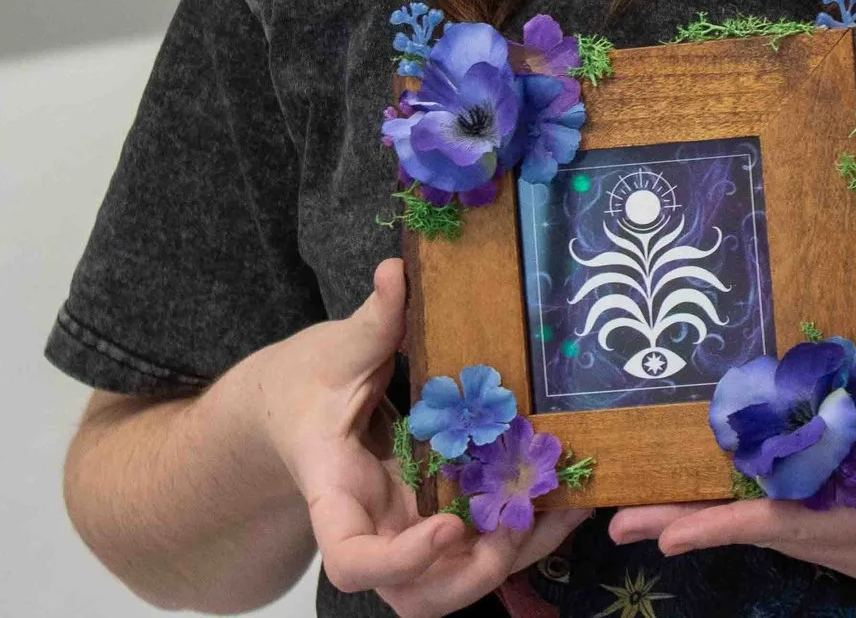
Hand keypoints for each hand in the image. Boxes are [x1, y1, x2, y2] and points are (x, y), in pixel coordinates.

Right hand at [244, 256, 588, 616]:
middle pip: (415, 597)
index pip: (352, 560)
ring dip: (511, 556)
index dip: (403, 560)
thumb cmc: (305, 384)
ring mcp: (406, 528)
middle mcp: (373, 527)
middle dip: (471, 577)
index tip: (450, 524)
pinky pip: (479, 544)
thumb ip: (371, 321)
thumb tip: (396, 270)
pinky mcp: (435, 516)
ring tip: (560, 507)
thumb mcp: (333, 351)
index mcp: (335, 494)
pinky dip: (524, 531)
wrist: (292, 408)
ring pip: (454, 583)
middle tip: (517, 522)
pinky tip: (564, 496)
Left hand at [606, 291, 855, 586]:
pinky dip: (766, 504)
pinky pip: (813, 521)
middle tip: (623, 517)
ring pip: (789, 533)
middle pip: (775, 537)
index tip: (670, 529)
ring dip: (724, 516)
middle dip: (701, 524)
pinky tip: (725, 487)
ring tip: (653, 509)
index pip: (797, 527)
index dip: (728, 523)